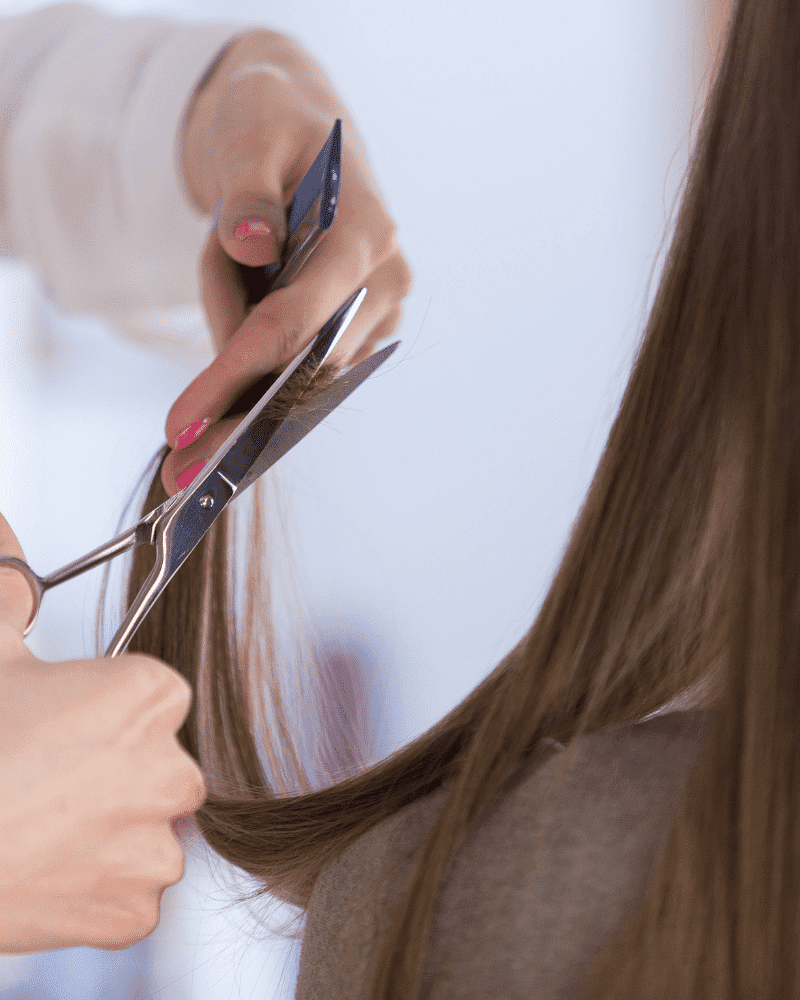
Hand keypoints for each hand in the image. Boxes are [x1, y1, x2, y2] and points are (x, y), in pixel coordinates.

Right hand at [0, 512, 206, 952]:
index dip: (107, 710)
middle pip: (161, 762)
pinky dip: (95, 887)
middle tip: (45, 776)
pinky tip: (43, 870)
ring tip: (37, 822)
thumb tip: (4, 534)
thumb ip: (8, 590)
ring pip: (147, 830)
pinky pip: (130, 893)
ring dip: (107, 830)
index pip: (157, 696)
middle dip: (115, 770)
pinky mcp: (133, 912)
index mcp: (149, 696)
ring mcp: (155, 846)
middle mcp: (171, 769)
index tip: (69, 722)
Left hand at [162, 30, 412, 494]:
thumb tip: (254, 244)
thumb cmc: (271, 130)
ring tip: (191, 460)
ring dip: (249, 411)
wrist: (299, 131)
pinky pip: (310, 372)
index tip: (183, 424)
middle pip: (306, 367)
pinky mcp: (358, 331)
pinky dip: (267, 396)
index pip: (296, 319)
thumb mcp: (251, 134)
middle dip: (242, 421)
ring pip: (306, 377)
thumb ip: (248, 190)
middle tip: (183, 473)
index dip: (237, 373)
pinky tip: (225, 428)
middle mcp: (385, 282)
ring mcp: (376, 312)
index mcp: (364, 233)